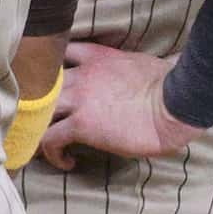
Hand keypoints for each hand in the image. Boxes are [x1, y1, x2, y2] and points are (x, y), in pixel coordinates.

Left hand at [39, 40, 205, 168]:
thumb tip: (140, 68)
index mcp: (95, 57)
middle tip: (39, 118)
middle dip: (36, 99)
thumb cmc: (171, 85)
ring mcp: (78, 100)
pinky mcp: (81, 125)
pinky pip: (50, 139)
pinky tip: (66, 162)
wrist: (176, 104)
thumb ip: (125, 65)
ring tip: (45, 144)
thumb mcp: (141, 62)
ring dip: (37, 128)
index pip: (60, 51)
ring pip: (38, 111)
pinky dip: (52, 153)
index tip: (51, 82)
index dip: (52, 67)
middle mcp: (80, 75)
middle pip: (40, 82)